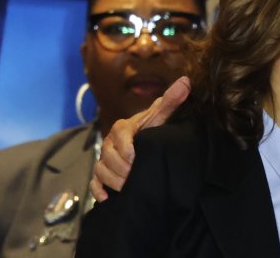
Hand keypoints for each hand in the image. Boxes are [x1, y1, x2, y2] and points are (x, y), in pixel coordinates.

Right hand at [90, 77, 190, 200]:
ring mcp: (104, 159)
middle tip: (136, 176)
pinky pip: (94, 184)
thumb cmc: (152, 129)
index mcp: (123, 128)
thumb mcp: (161, 116)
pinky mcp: (101, 174)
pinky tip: (108, 198)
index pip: (119, 135)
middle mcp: (110, 143)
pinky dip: (99, 191)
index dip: (126, 148)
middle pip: (108, 156)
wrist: (143, 143)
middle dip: (122, 168)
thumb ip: (171, 100)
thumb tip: (186, 80)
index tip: (136, 157)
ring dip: (113, 180)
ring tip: (129, 187)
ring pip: (101, 171)